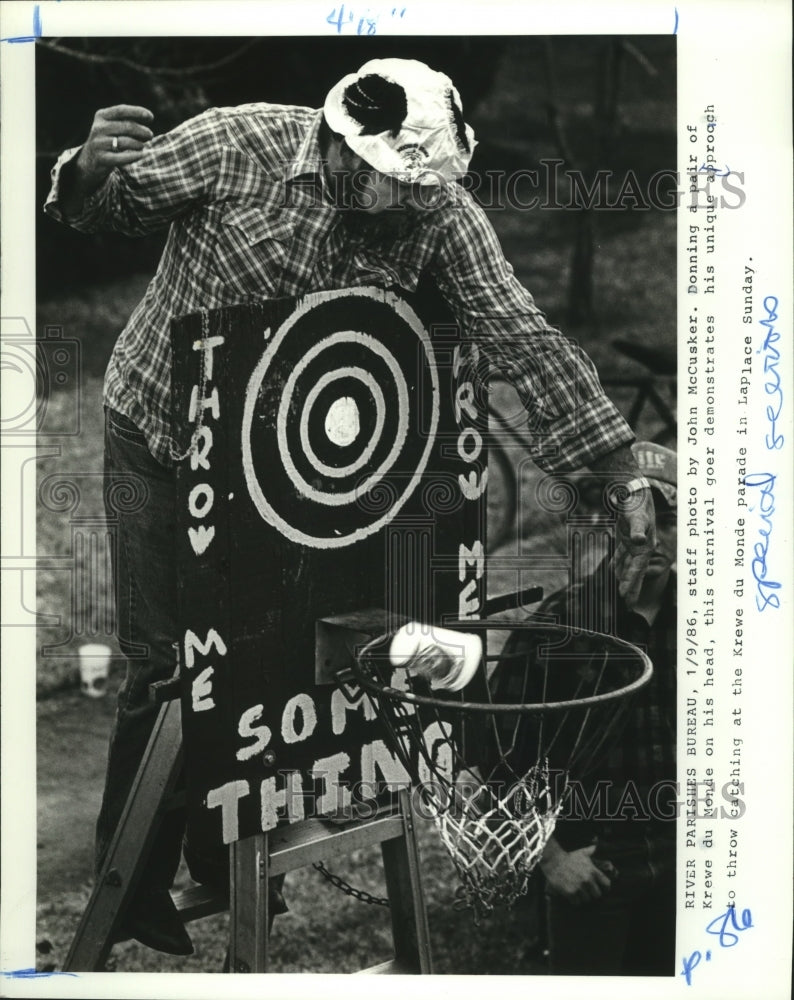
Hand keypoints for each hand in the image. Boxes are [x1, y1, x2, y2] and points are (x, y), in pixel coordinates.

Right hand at [75, 105, 154, 189]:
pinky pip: (122, 157)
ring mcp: (99, 143)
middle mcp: (98, 128)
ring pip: (126, 142)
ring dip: (139, 144)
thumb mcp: (114, 126)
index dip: (137, 112)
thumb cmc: (109, 140)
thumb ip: (128, 121)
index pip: (121, 110)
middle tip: (150, 135)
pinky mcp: (102, 158)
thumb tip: (148, 118)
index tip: (151, 116)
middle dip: (142, 131)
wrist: (90, 159)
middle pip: (127, 127)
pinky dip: (134, 156)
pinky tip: (141, 155)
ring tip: (142, 146)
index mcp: (102, 116)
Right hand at [541, 844, 613, 904]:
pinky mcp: (571, 893)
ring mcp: (579, 888)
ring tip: (579, 892)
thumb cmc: (569, 857)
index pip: (607, 884)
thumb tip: (596, 846)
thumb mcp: (582, 853)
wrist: (554, 861)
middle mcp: (588, 880)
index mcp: (593, 871)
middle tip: (588, 891)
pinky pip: (577, 902)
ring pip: (587, 900)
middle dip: (593, 893)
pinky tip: (572, 894)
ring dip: (584, 897)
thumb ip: (591, 850)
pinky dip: (575, 900)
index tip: (603, 888)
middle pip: (598, 895)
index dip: (606, 887)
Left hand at [611, 485, 655, 606]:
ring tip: (621, 594)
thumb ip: (636, 530)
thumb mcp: (636, 517)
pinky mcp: (626, 539)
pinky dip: (617, 564)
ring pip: (627, 566)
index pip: (636, 569)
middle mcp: (641, 548)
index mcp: (645, 546)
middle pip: (634, 572)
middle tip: (628, 606)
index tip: (624, 597)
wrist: (634, 492)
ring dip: (624, 578)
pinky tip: (613, 572)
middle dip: (631, 588)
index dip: (630, 583)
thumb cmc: (636, 504)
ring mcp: (634, 544)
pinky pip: (621, 555)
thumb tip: (638, 541)